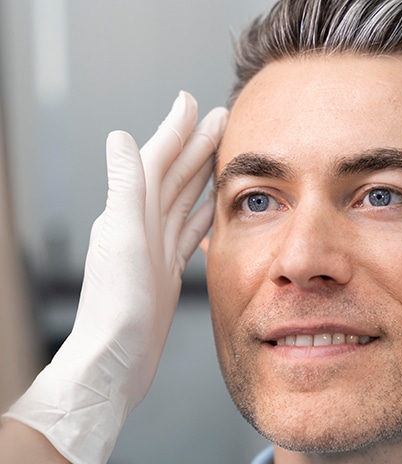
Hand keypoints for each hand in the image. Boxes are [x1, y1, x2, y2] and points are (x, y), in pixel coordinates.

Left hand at [3, 92, 227, 463]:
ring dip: (201, 177)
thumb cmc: (117, 307)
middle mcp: (141, 227)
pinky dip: (201, 216)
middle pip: (173, 177)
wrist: (118, 360)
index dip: (175, 131)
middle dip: (195, 147)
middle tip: (221, 121)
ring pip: (183, 202)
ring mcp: (154, 250)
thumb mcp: (122, 240)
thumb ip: (124, 189)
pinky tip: (214, 210)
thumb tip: (119, 136)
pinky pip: (187, 234)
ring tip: (223, 158)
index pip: (155, 162)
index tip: (193, 104)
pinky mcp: (165, 272)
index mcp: (130, 214)